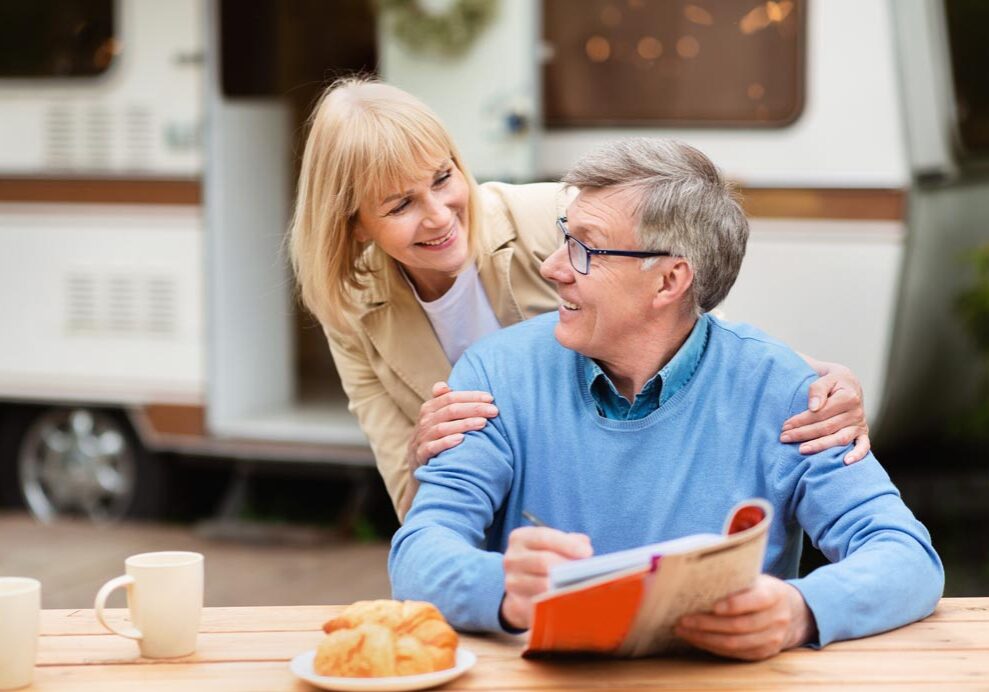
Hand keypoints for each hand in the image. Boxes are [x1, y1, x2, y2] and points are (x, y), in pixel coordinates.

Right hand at [398, 382, 499, 517]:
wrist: (419, 469)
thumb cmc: (434, 440)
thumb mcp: (436, 420)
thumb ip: (442, 403)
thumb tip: (443, 385)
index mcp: (429, 409)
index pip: (450, 397)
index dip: (471, 396)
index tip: (490, 398)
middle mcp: (424, 422)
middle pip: (449, 410)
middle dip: (474, 408)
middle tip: (494, 411)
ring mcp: (421, 439)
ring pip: (442, 427)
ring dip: (464, 424)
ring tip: (483, 424)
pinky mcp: (420, 456)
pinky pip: (432, 447)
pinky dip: (446, 442)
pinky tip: (461, 439)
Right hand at [500, 527, 592, 629]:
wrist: (522, 585)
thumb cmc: (543, 559)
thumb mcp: (552, 544)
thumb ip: (569, 541)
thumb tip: (585, 546)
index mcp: (520, 538)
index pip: (543, 537)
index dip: (567, 544)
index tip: (587, 552)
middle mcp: (512, 559)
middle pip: (543, 561)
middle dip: (568, 567)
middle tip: (588, 573)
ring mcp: (512, 583)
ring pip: (542, 586)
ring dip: (565, 588)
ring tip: (584, 588)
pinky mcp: (516, 605)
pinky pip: (539, 607)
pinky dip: (556, 606)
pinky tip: (571, 604)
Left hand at [675, 575, 814, 660]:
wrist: (793, 612)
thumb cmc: (762, 589)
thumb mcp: (756, 578)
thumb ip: (736, 577)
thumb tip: (702, 570)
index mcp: (775, 594)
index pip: (757, 600)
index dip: (735, 604)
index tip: (712, 605)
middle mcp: (777, 618)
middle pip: (740, 626)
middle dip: (708, 624)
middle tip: (683, 619)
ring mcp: (772, 639)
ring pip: (735, 644)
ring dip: (705, 639)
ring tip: (683, 631)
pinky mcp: (763, 653)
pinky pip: (735, 654)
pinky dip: (712, 647)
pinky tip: (695, 639)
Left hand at [781, 361, 869, 463]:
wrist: (848, 382)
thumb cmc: (833, 380)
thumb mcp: (826, 377)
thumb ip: (818, 389)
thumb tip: (813, 407)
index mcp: (848, 397)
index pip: (821, 413)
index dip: (801, 420)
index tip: (785, 426)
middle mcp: (857, 412)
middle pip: (827, 427)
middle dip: (804, 434)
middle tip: (785, 438)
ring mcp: (860, 424)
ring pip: (840, 439)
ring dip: (820, 446)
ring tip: (801, 450)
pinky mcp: (863, 433)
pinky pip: (863, 446)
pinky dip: (857, 455)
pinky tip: (845, 462)